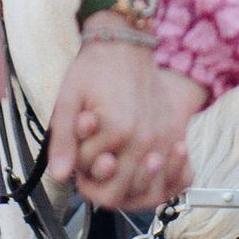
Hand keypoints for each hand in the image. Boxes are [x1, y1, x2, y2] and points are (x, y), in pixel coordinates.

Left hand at [46, 40, 202, 213]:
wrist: (126, 44)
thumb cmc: (95, 69)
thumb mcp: (68, 100)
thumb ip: (63, 141)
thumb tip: (60, 175)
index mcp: (116, 131)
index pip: (93, 179)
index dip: (80, 173)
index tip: (78, 157)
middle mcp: (144, 139)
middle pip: (119, 195)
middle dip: (102, 183)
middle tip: (96, 162)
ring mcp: (163, 139)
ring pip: (149, 193)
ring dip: (131, 186)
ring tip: (120, 164)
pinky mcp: (175, 134)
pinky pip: (179, 177)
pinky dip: (166, 181)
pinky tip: (151, 166)